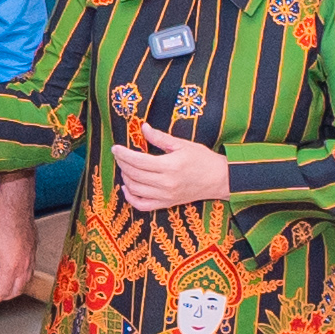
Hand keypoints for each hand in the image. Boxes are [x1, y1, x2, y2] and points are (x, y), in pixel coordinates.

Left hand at [0, 184, 31, 302]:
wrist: (15, 204)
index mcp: (11, 267)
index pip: (2, 292)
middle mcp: (24, 265)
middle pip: (15, 290)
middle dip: (3, 296)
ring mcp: (31, 258)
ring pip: (24, 282)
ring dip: (12, 288)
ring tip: (0, 285)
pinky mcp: (33, 250)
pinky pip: (29, 271)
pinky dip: (20, 278)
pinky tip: (12, 273)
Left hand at [111, 121, 226, 213]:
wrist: (219, 179)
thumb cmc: (203, 159)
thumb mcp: (182, 144)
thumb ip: (160, 137)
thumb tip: (143, 128)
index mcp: (169, 166)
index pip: (138, 161)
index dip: (123, 154)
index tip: (115, 148)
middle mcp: (165, 183)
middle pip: (134, 174)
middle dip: (122, 163)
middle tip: (119, 155)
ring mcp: (165, 196)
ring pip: (135, 189)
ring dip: (125, 177)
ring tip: (125, 167)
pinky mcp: (167, 204)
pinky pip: (143, 205)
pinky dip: (131, 198)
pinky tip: (127, 188)